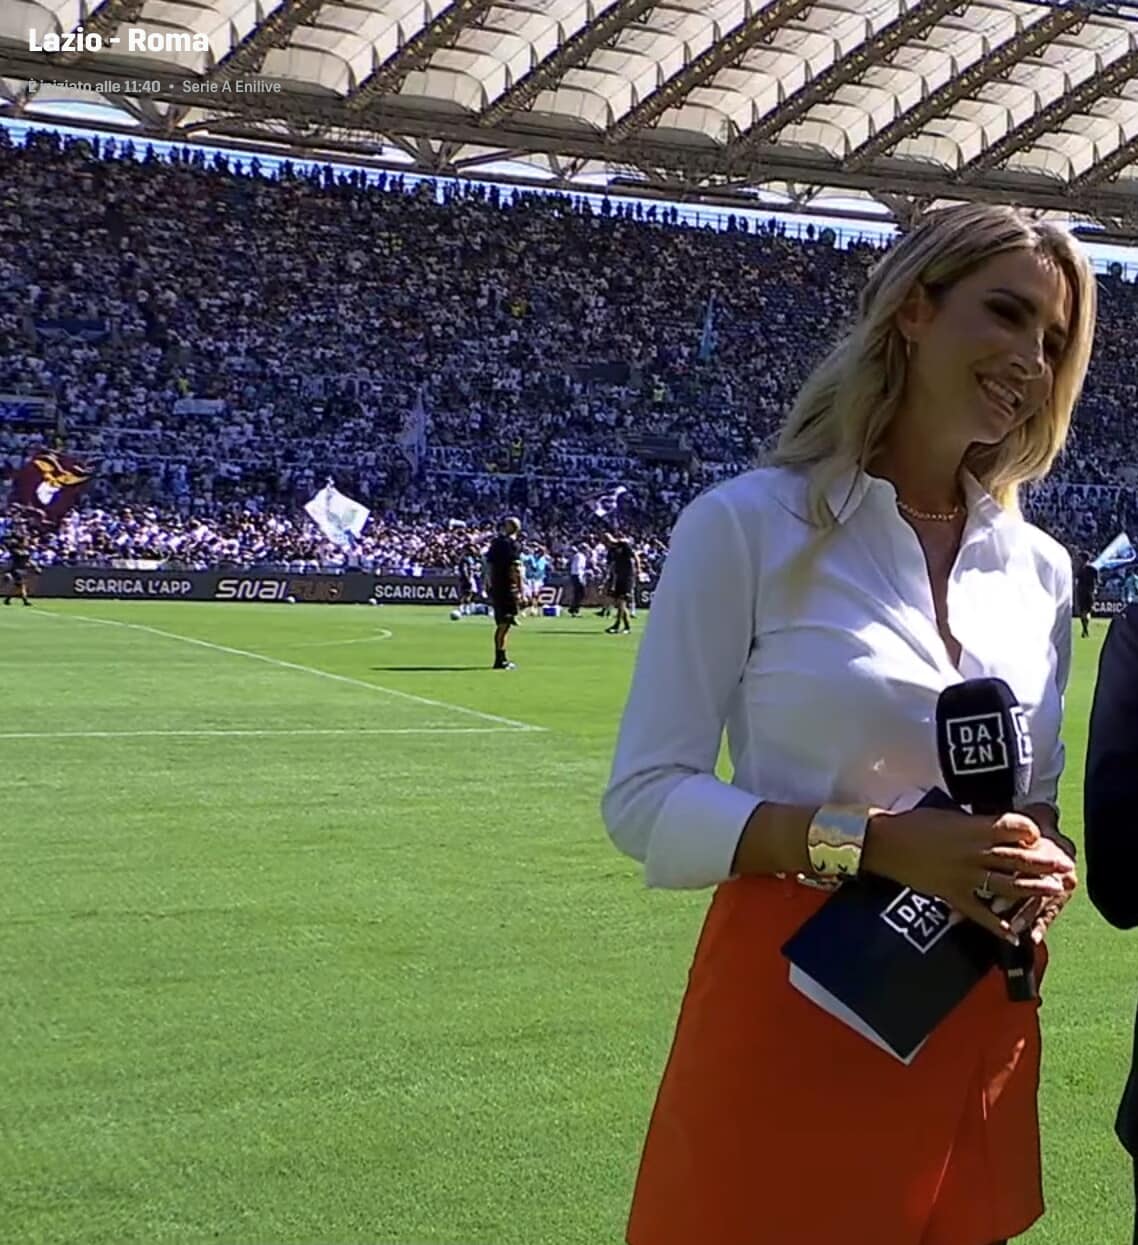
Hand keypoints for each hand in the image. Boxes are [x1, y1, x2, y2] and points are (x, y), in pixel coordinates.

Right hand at [863, 807, 1075, 941]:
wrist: (884, 844)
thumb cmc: (912, 823)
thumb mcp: (947, 815)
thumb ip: (973, 823)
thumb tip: (995, 827)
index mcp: (972, 827)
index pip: (1012, 827)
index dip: (1030, 831)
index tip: (1038, 834)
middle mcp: (973, 852)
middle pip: (1017, 856)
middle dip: (1044, 861)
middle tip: (1065, 866)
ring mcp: (964, 876)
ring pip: (1006, 883)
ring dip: (1033, 888)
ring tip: (1054, 890)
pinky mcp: (953, 894)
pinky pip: (979, 912)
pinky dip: (997, 924)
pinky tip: (1014, 932)